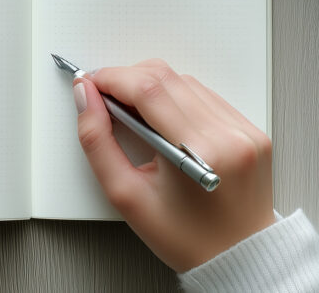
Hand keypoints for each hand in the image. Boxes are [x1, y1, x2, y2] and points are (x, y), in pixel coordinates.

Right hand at [74, 59, 274, 270]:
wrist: (237, 257)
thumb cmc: (184, 236)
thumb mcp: (124, 195)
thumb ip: (97, 141)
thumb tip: (84, 97)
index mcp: (199, 151)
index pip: (147, 89)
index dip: (110, 78)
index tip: (89, 84)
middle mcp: (227, 134)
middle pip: (165, 77)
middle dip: (126, 78)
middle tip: (105, 97)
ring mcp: (243, 130)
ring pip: (184, 81)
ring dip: (151, 87)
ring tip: (134, 114)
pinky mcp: (250, 130)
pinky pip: (205, 95)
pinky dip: (177, 98)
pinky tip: (163, 119)